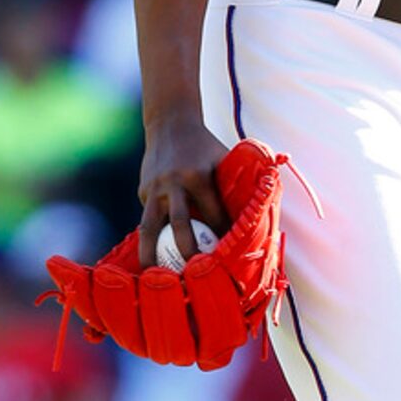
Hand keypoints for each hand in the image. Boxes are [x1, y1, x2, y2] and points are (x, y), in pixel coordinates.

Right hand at [138, 113, 229, 265]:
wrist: (170, 123)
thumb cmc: (206, 146)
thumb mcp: (224, 159)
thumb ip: (235, 185)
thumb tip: (257, 215)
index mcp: (198, 177)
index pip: (213, 215)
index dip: (222, 236)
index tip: (228, 257)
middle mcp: (173, 184)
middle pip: (181, 225)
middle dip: (188, 251)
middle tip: (195, 275)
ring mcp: (154, 189)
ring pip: (150, 226)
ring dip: (151, 252)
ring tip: (154, 277)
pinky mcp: (142, 192)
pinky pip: (148, 218)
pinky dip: (151, 238)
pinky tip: (153, 258)